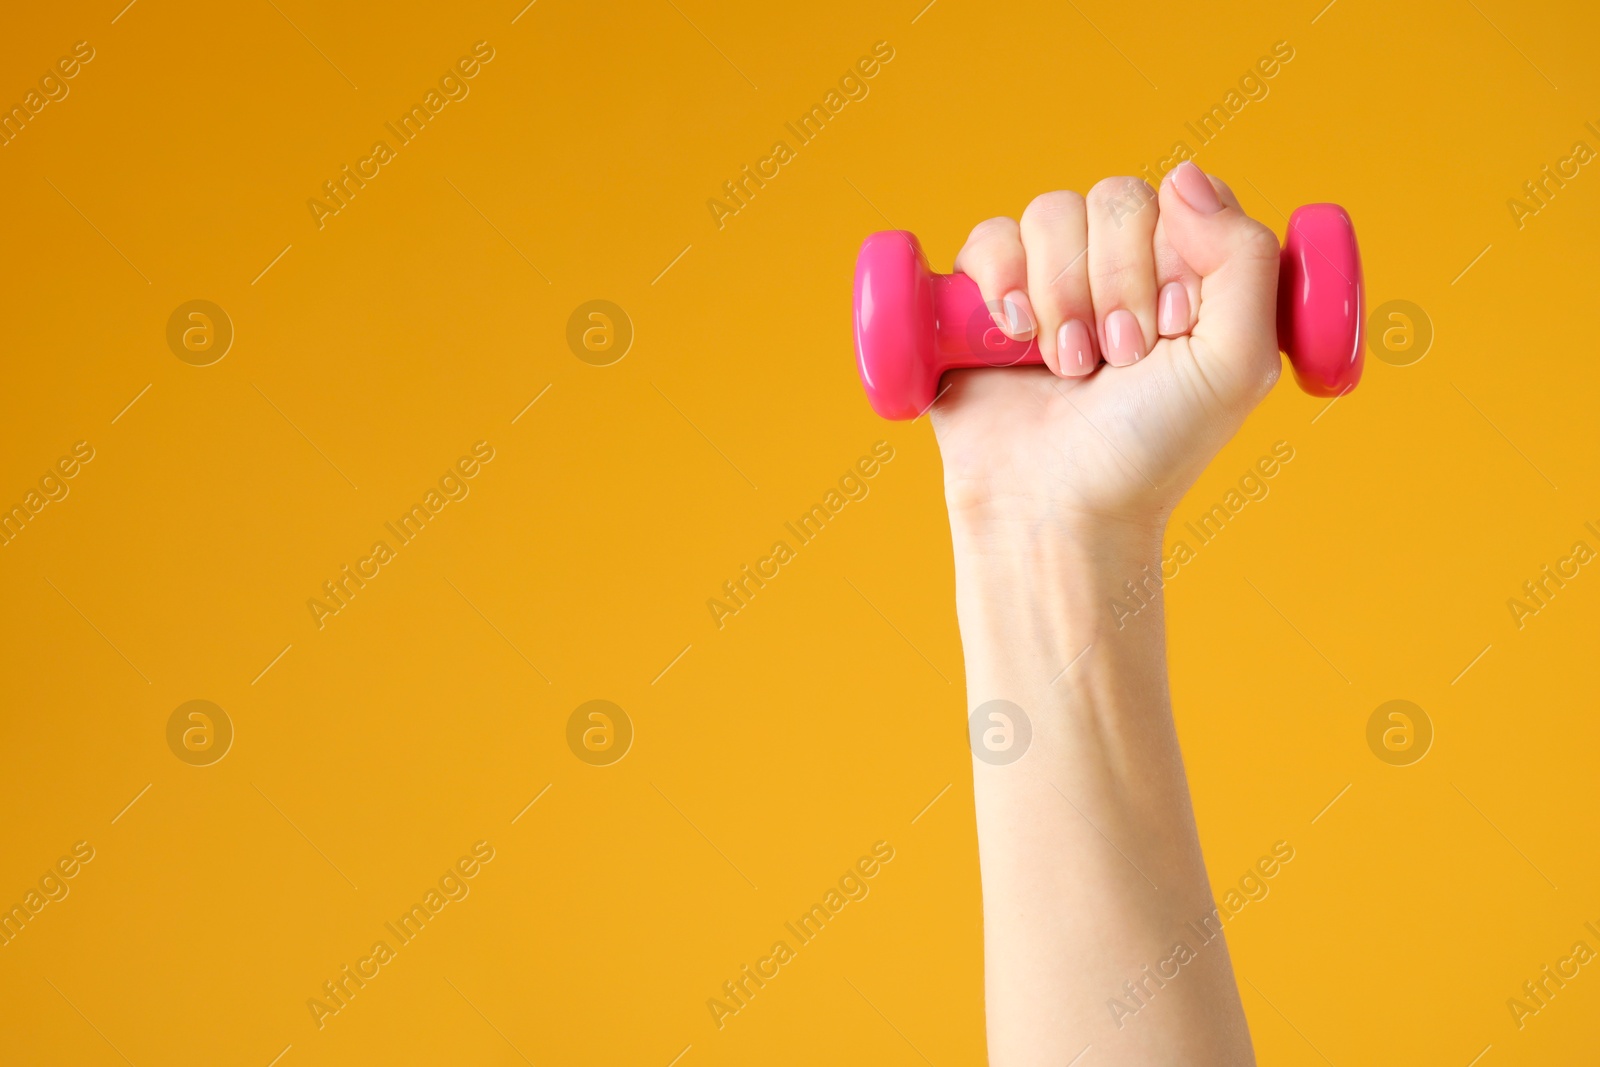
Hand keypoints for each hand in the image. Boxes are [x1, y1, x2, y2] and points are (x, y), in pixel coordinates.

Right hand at [930, 162, 1283, 535]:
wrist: (1057, 509)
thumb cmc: (1151, 451)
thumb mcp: (1236, 362)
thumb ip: (1245, 257)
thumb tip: (1183, 176)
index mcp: (1186, 276)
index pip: (1181, 197)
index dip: (1173, 255)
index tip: (1172, 326)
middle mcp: (1118, 270)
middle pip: (1115, 199)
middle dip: (1116, 284)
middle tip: (1118, 360)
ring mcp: (1049, 281)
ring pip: (1050, 213)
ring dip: (1062, 295)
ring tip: (1069, 367)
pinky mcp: (984, 299)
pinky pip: (989, 237)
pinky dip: (1001, 281)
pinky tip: (1013, 339)